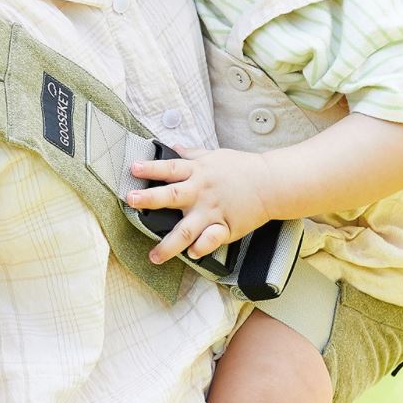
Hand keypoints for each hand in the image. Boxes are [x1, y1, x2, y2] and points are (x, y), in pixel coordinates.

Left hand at [127, 145, 270, 263]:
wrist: (271, 183)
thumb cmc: (240, 169)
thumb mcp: (213, 156)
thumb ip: (190, 154)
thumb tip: (172, 146)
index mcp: (197, 172)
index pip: (169, 168)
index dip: (150, 168)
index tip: (132, 168)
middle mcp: (201, 192)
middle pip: (172, 196)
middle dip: (150, 198)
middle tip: (132, 200)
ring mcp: (212, 212)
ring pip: (187, 230)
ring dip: (169, 244)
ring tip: (153, 256)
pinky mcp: (225, 227)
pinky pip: (212, 240)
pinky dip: (202, 247)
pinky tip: (191, 254)